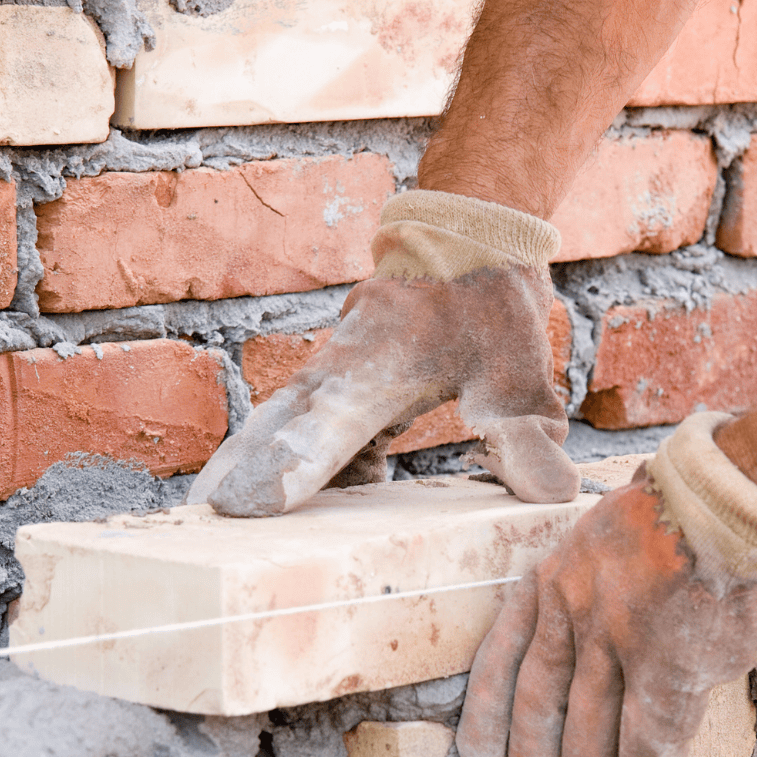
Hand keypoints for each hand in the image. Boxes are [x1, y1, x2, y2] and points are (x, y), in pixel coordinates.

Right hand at [186, 192, 578, 514]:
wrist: (467, 237)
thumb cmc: (491, 305)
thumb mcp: (521, 375)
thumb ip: (527, 438)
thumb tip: (553, 497)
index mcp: (384, 361)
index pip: (329, 424)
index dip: (290, 468)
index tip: (247, 505)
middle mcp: (345, 363)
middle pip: (281, 422)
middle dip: (242, 468)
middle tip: (203, 518)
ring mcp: (335, 365)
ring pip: (284, 417)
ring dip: (254, 458)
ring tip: (221, 513)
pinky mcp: (340, 374)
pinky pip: (309, 418)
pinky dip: (298, 453)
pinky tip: (318, 498)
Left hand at [456, 413, 756, 756]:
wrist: (741, 491)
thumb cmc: (688, 504)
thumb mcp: (614, 536)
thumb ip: (599, 590)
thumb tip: (601, 644)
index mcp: (557, 575)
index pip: (504, 655)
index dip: (489, 715)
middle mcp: (575, 609)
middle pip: (540, 702)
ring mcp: (619, 638)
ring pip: (589, 728)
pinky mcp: (670, 664)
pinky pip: (650, 736)